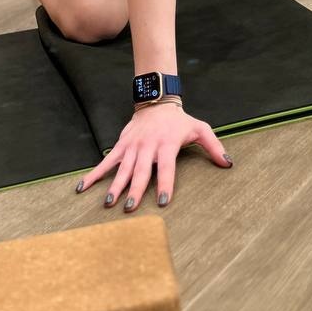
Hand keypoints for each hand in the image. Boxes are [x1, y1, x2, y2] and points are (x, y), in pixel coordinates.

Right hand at [74, 102, 231, 210]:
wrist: (157, 101)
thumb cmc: (179, 121)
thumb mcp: (199, 129)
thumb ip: (214, 146)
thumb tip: (228, 163)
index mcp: (167, 145)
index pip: (166, 167)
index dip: (165, 183)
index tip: (163, 201)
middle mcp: (148, 146)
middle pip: (141, 171)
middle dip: (136, 190)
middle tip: (131, 209)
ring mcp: (132, 146)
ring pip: (122, 168)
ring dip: (115, 186)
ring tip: (108, 203)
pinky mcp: (121, 145)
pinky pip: (106, 161)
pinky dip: (94, 174)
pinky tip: (83, 188)